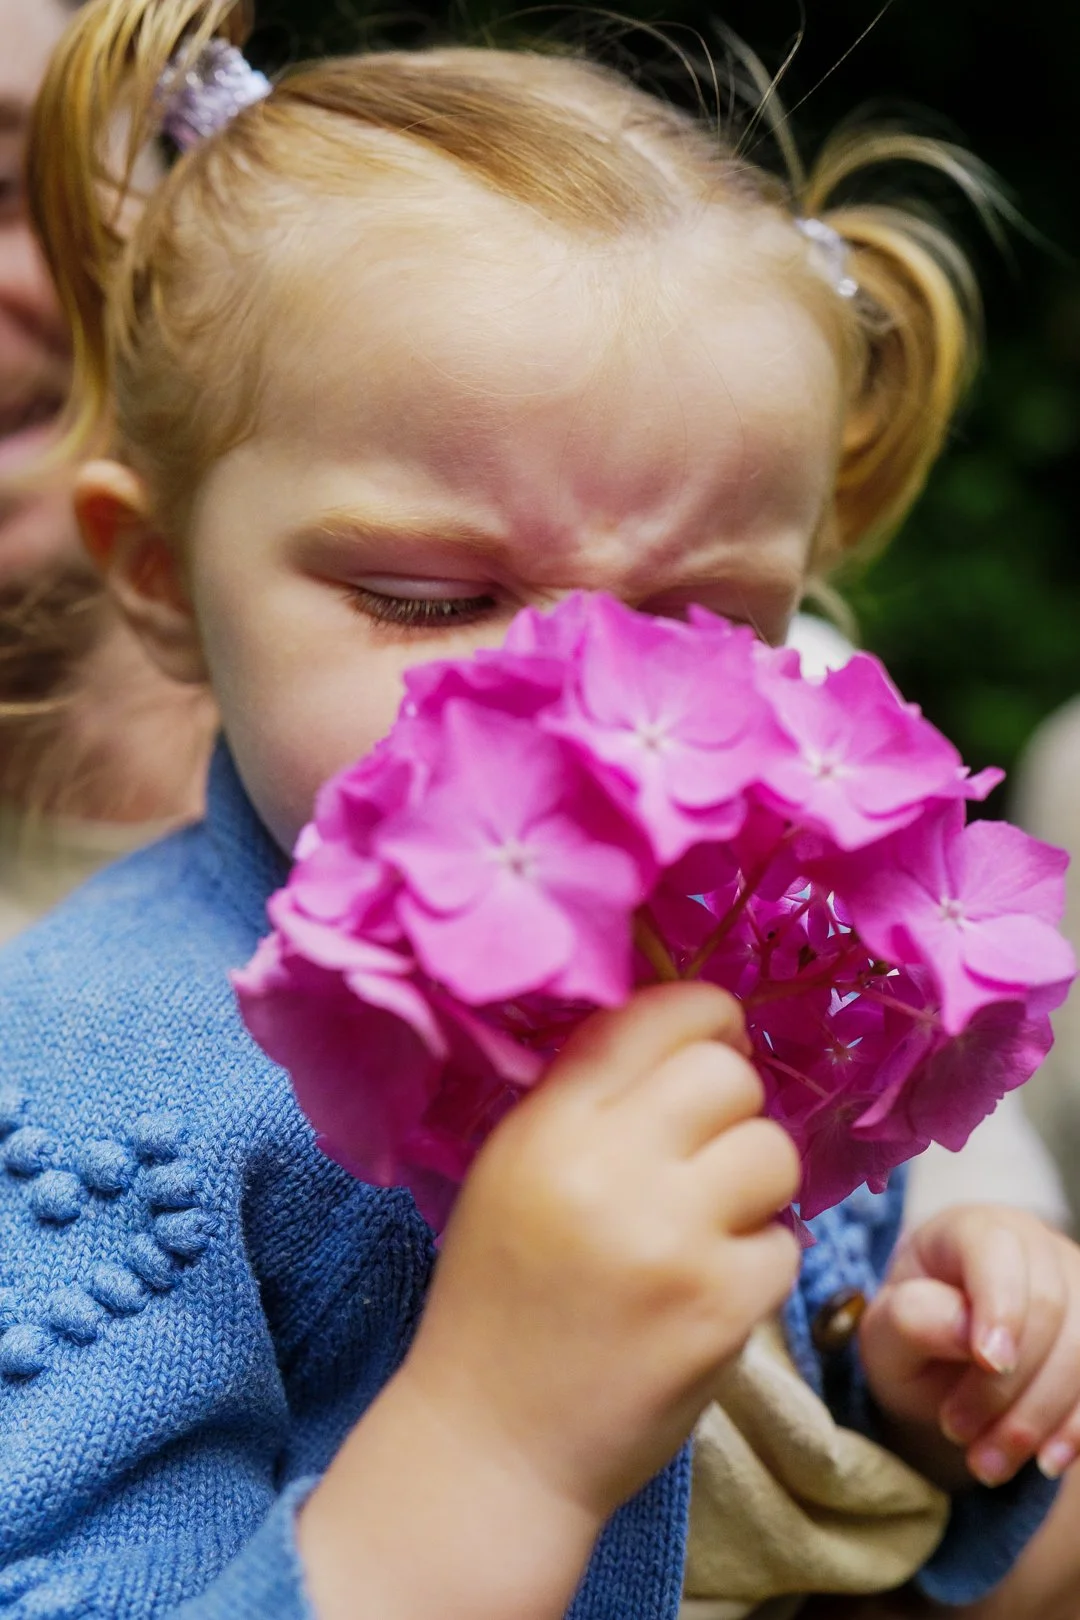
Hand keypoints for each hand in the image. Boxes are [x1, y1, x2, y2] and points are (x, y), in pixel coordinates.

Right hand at [403, 981, 801, 1521]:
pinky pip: (786, 1241)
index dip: (705, 1016)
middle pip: (729, 1074)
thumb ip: (585, 1097)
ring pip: (775, 1151)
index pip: (655, 1015)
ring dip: (755, 1182)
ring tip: (712, 1219)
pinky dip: (759, 1260)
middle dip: (732, 1104)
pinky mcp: (723, 1308)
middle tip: (708, 1147)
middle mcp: (610, 1168)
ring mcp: (673, 1239)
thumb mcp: (512, 1169)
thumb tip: (687, 1030)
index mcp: (548, 1126)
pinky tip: (710, 1286)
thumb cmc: (500, 1295)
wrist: (494, 1441)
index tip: (713, 1042)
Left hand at [860, 1205, 1079, 1489]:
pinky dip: (1077, 1429)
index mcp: (969, 1229)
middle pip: (1049, 1306)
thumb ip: (913, 1319)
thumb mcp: (885, 1331)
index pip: (997, 1248)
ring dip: (1038, 1418)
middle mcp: (1034, 1246)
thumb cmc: (911, 1336)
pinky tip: (1045, 1461)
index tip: (988, 1363)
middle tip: (956, 1431)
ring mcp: (1076, 1286)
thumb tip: (966, 1330)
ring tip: (987, 1464)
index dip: (1000, 1304)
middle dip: (1007, 1384)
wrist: (941, 1367)